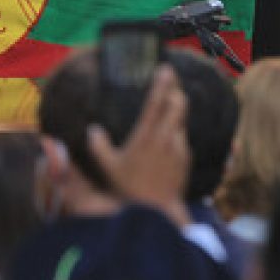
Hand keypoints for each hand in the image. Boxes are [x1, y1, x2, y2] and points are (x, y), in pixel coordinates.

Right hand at [87, 64, 190, 226]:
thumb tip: (93, 130)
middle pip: (178, 104)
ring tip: (172, 101)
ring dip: (178, 108)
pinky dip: (178, 129)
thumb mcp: (108, 167)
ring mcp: (179, 148)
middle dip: (176, 89)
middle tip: (171, 80)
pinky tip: (171, 133)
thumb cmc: (130, 188)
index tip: (165, 68)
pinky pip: (183, 137)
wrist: (158, 212)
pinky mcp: (186, 158)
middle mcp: (165, 137)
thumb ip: (98, 146)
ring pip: (182, 119)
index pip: (156, 102)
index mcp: (146, 135)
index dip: (162, 83)